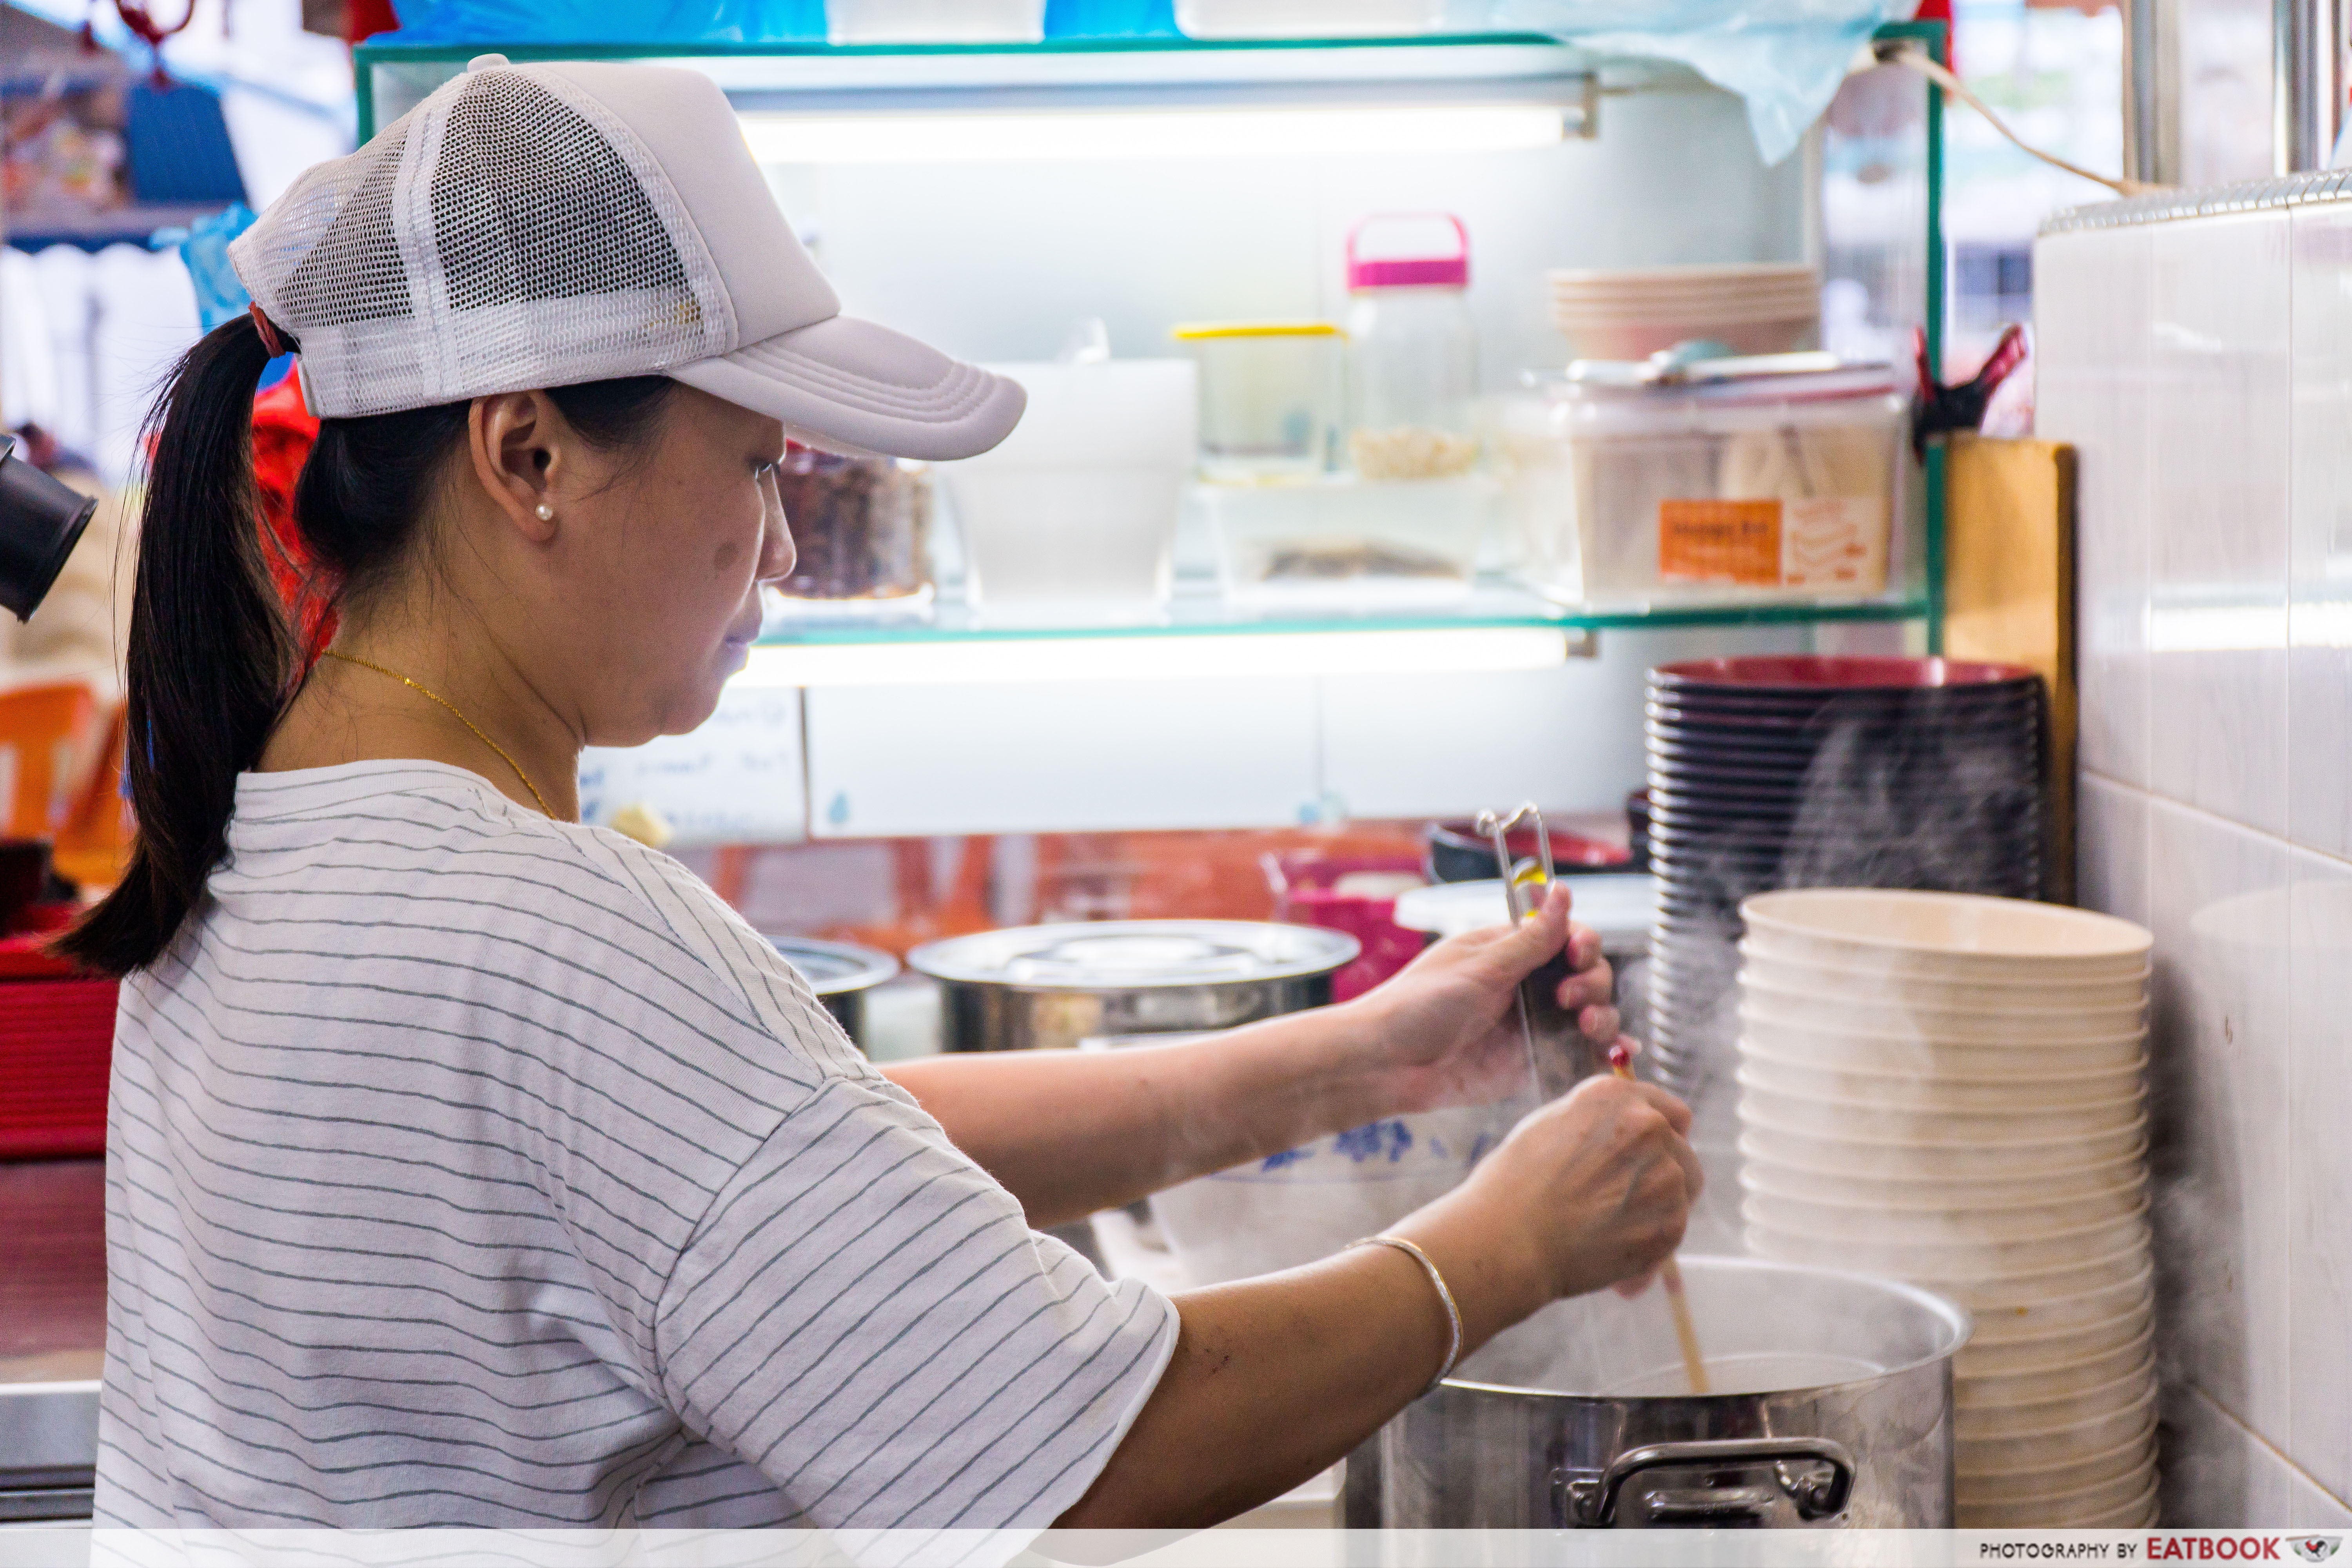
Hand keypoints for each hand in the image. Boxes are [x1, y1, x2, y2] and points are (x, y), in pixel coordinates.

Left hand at [1347, 883, 1619, 1113]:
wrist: (1388, 1064)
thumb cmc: (1418, 1005)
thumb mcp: (1479, 967)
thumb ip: (1530, 939)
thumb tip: (1561, 891)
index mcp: (1510, 950)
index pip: (1566, 936)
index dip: (1582, 943)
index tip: (1579, 953)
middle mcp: (1526, 984)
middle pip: (1586, 974)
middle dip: (1591, 982)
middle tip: (1569, 998)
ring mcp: (1532, 1023)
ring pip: (1591, 1012)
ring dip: (1603, 1015)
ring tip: (1586, 1025)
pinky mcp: (1533, 1060)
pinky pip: (1578, 1052)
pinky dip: (1603, 1051)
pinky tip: (1619, 1052)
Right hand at [1431, 1073, 1700, 1305]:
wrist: (1507, 1240)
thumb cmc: (1513, 1184)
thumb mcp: (1552, 1126)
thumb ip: (1598, 1123)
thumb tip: (1625, 1134)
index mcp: (1615, 1097)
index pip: (1669, 1111)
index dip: (1662, 1135)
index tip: (1652, 1155)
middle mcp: (1648, 1127)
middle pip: (1680, 1152)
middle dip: (1658, 1173)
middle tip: (1623, 1199)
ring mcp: (1664, 1176)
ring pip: (1682, 1191)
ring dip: (1656, 1207)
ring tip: (1611, 1228)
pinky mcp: (1670, 1224)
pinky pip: (1672, 1228)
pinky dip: (1649, 1242)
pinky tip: (1613, 1252)